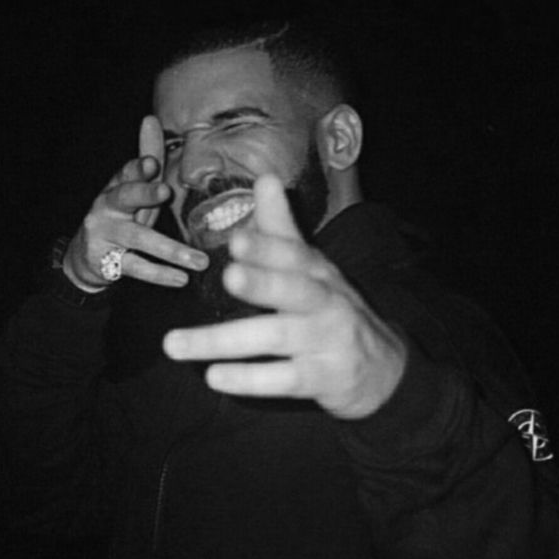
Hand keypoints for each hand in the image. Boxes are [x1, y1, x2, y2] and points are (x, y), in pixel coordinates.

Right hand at [63, 117, 208, 290]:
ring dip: (170, 249)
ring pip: (137, 238)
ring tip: (199, 261)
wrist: (86, 257)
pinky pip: (136, 267)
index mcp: (117, 186)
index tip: (154, 163)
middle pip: (124, 196)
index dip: (139, 167)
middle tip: (165, 192)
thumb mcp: (133, 191)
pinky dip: (160, 274)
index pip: (127, 172)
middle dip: (143, 192)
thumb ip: (146, 160)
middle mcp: (107, 206)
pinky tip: (182, 279)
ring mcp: (105, 234)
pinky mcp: (105, 261)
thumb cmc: (121, 218)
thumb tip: (150, 119)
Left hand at [163, 175, 406, 418]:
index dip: (268, 247)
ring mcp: (326, 342)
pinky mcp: (323, 378)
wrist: (384, 368)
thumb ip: (282, 229)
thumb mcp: (312, 268)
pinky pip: (284, 380)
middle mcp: (326, 302)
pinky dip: (249, 380)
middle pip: (294, 289)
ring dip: (225, 341)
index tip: (236, 239)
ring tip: (175, 344)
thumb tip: (265, 178)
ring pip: (277, 337)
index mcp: (317, 272)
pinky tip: (214, 378)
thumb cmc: (332, 309)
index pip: (294, 254)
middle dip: (263, 282)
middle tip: (228, 274)